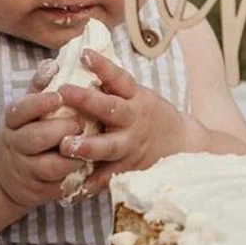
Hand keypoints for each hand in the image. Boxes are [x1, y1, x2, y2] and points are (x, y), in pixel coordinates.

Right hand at [0, 61, 85, 207]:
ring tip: (89, 144)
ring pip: (50, 166)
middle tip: (81, 122)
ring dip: (73, 156)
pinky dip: (77, 176)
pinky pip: (61, 185)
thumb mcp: (27, 108)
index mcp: (13, 120)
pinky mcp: (40, 190)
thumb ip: (40, 87)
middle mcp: (16, 145)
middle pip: (36, 138)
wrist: (8, 172)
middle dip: (61, 130)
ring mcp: (27, 170)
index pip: (21, 110)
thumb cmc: (27, 128)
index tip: (59, 95)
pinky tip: (90, 166)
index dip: (40, 103)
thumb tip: (52, 63)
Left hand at [56, 49, 186, 192]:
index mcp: (135, 98)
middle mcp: (134, 121)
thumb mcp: (137, 94)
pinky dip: (91, 184)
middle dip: (87, 101)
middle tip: (63, 92)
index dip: (103, 66)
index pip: (119, 78)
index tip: (85, 54)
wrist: (182, 145)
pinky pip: (108, 178)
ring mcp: (131, 146)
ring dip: (87, 146)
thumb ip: (112, 85)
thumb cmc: (149, 114)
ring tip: (65, 146)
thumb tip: (81, 55)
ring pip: (109, 147)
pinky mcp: (128, 169)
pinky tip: (71, 190)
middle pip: (111, 110)